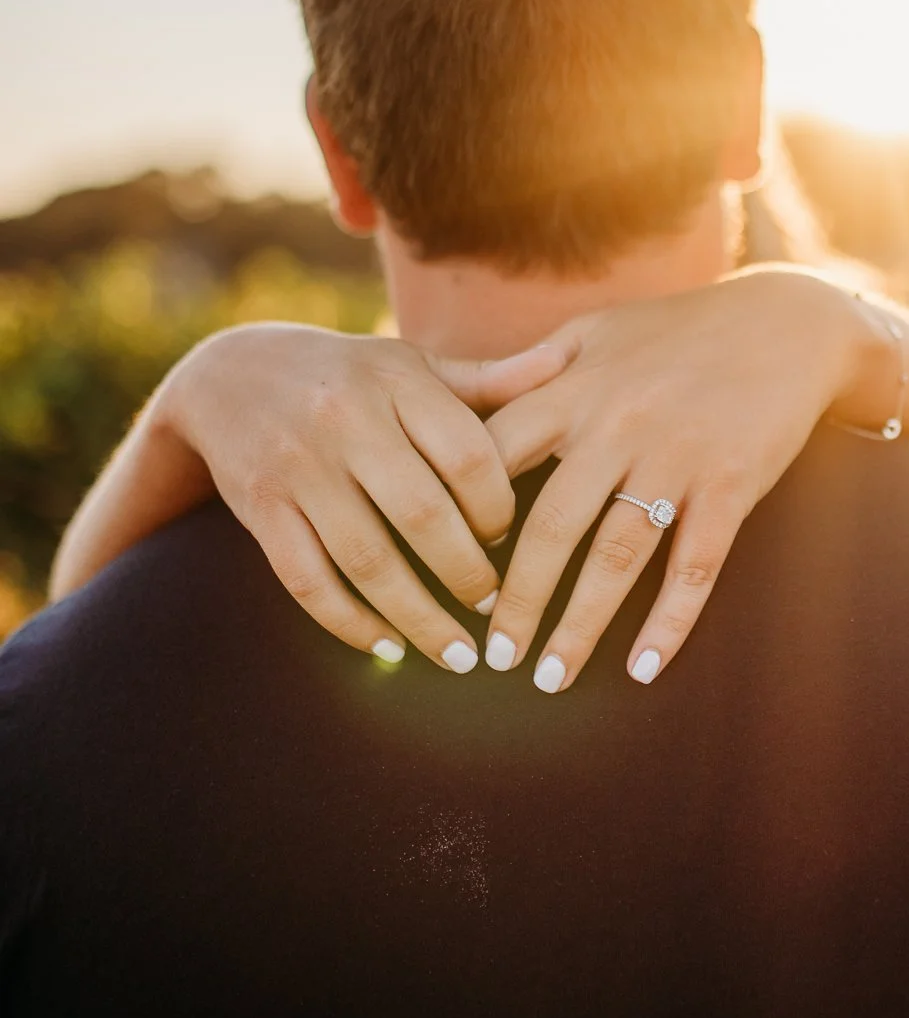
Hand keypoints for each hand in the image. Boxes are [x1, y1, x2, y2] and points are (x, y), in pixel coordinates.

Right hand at [155, 324, 569, 667]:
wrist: (228, 375)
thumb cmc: (349, 376)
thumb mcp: (413, 365)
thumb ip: (490, 379)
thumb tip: (570, 363)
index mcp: (396, 380)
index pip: (467, 453)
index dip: (499, 508)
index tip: (513, 539)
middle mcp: (344, 419)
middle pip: (422, 514)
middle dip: (467, 574)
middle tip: (496, 609)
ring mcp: (298, 467)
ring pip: (366, 559)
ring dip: (418, 618)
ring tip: (457, 654)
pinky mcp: (259, 508)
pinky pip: (307, 580)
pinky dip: (349, 623)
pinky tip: (386, 647)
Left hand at [472, 270, 874, 690]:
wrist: (787, 325)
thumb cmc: (678, 331)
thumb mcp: (596, 332)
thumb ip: (530, 370)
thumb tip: (458, 401)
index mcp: (575, 390)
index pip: (496, 458)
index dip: (462, 516)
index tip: (441, 567)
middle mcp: (619, 427)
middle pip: (552, 524)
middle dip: (517, 598)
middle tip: (492, 655)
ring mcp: (678, 459)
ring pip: (618, 556)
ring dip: (580, 624)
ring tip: (550, 678)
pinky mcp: (731, 485)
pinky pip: (696, 565)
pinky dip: (670, 621)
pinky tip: (644, 667)